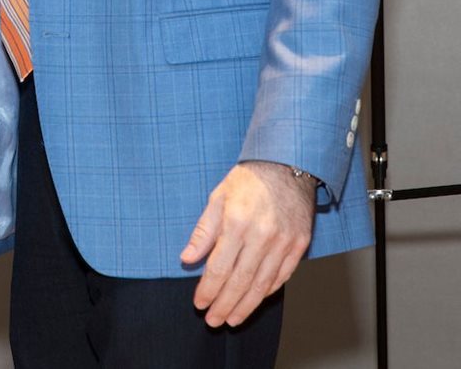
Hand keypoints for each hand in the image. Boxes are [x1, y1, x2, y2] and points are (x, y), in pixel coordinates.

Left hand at [180, 160, 315, 327]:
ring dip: (245, 306)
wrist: (286, 165)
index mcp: (236, 222)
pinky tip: (254, 299)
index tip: (199, 303)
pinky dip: (267, 292)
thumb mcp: (217, 198)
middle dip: (224, 305)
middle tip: (213, 320)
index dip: (208, 290)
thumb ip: (203, 231)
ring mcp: (282, 243)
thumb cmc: (248, 180)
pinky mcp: (298, 246)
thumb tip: (188, 258)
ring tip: (232, 319)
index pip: (219, 268)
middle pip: (240, 282)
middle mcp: (261, 236)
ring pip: (261, 285)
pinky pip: (281, 277)